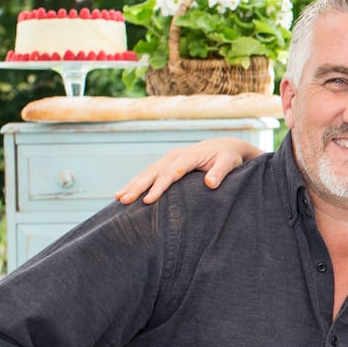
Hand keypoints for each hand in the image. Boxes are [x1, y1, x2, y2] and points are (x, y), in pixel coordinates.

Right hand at [114, 138, 261, 204]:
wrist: (224, 146)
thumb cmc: (228, 157)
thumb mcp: (229, 163)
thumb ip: (220, 172)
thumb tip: (210, 183)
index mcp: (188, 156)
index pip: (171, 173)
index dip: (159, 187)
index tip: (148, 200)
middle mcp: (174, 155)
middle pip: (153, 172)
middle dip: (138, 186)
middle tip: (124, 200)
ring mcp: (168, 159)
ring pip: (147, 172)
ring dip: (132, 185)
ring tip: (119, 198)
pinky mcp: (165, 164)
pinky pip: (148, 173)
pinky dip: (135, 182)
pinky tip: (123, 193)